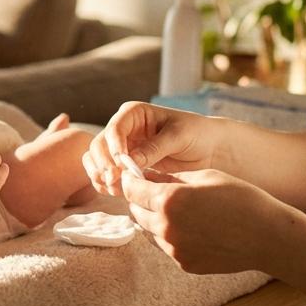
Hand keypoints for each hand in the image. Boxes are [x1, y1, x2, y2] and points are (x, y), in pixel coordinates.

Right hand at [83, 101, 217, 195]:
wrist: (209, 149)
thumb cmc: (196, 134)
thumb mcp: (178, 137)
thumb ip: (154, 148)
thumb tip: (128, 162)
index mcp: (134, 113)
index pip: (114, 128)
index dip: (114, 147)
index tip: (121, 165)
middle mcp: (123, 129)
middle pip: (99, 144)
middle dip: (103, 164)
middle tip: (114, 182)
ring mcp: (121, 148)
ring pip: (96, 159)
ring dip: (100, 175)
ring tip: (113, 189)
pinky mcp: (124, 165)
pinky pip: (105, 173)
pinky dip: (104, 183)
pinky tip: (114, 192)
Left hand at [119, 167, 295, 275]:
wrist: (268, 236)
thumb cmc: (241, 199)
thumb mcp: (206, 176)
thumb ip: (171, 177)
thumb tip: (148, 176)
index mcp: (169, 201)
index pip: (132, 190)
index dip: (130, 181)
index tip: (132, 177)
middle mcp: (166, 227)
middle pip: (136, 212)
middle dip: (141, 200)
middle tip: (153, 191)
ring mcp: (174, 249)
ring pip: (149, 231)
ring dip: (155, 219)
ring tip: (178, 210)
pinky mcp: (184, 263)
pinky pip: (167, 246)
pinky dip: (171, 236)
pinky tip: (192, 228)